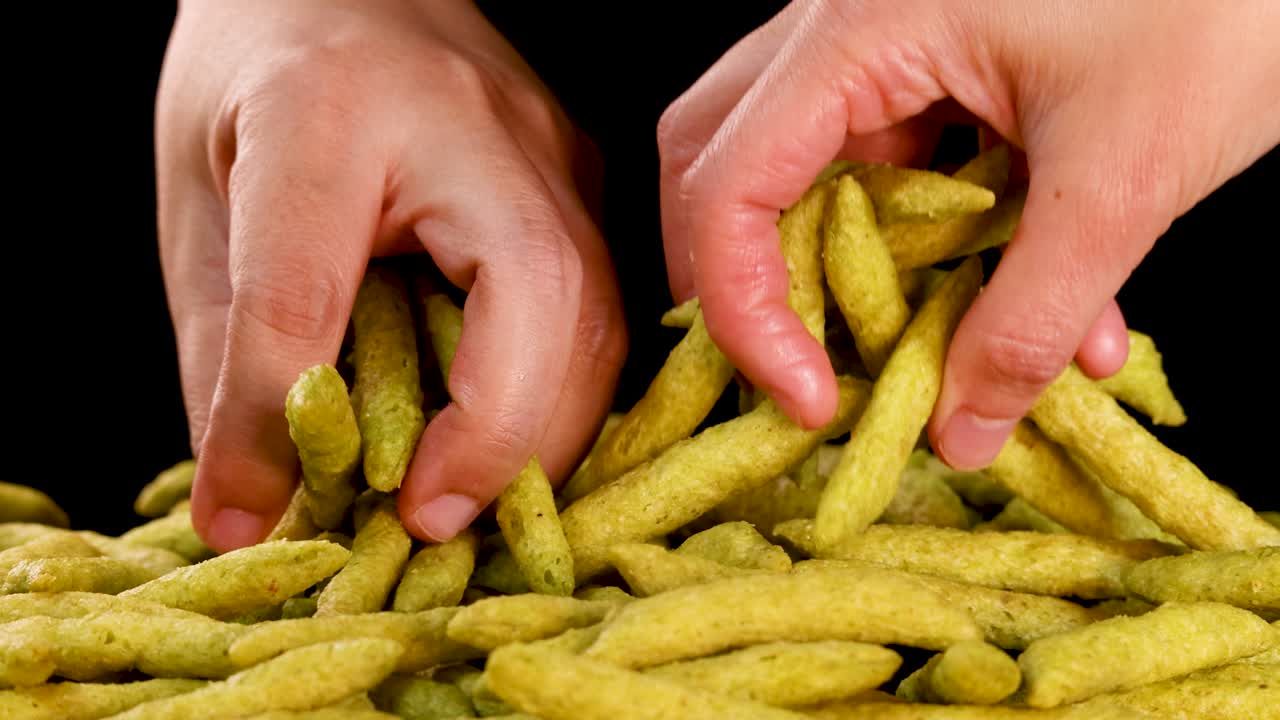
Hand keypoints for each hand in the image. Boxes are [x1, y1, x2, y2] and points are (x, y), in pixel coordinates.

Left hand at [156, 0, 625, 551]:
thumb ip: (223, 345)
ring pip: (597, 314)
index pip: (310, 282)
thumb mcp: (199, 196)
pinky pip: (600, 309)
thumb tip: (254, 498)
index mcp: (327, 108)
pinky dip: (558, 395)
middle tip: (431, 521)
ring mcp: (549, 149)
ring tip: (465, 497)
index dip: (289, 414)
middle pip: (537, 294)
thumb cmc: (261, 76)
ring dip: (542, 431)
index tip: (271, 512)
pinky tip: (506, 436)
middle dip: (498, 436)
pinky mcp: (583, 180)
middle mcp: (472, 123)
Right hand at [658, 0, 1279, 467]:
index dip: (745, 309)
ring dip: (841, 273)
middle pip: (720, 163)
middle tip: (796, 370)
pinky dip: (917, 247)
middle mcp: (846, 23)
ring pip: (798, 171)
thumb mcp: (1123, 179)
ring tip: (904, 348)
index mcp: (863, 25)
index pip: (732, 183)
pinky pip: (884, 166)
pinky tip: (995, 298)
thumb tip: (960, 436)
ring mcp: (882, 40)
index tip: (810, 399)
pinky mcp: (930, 62)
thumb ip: (1030, 318)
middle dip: (744, 281)